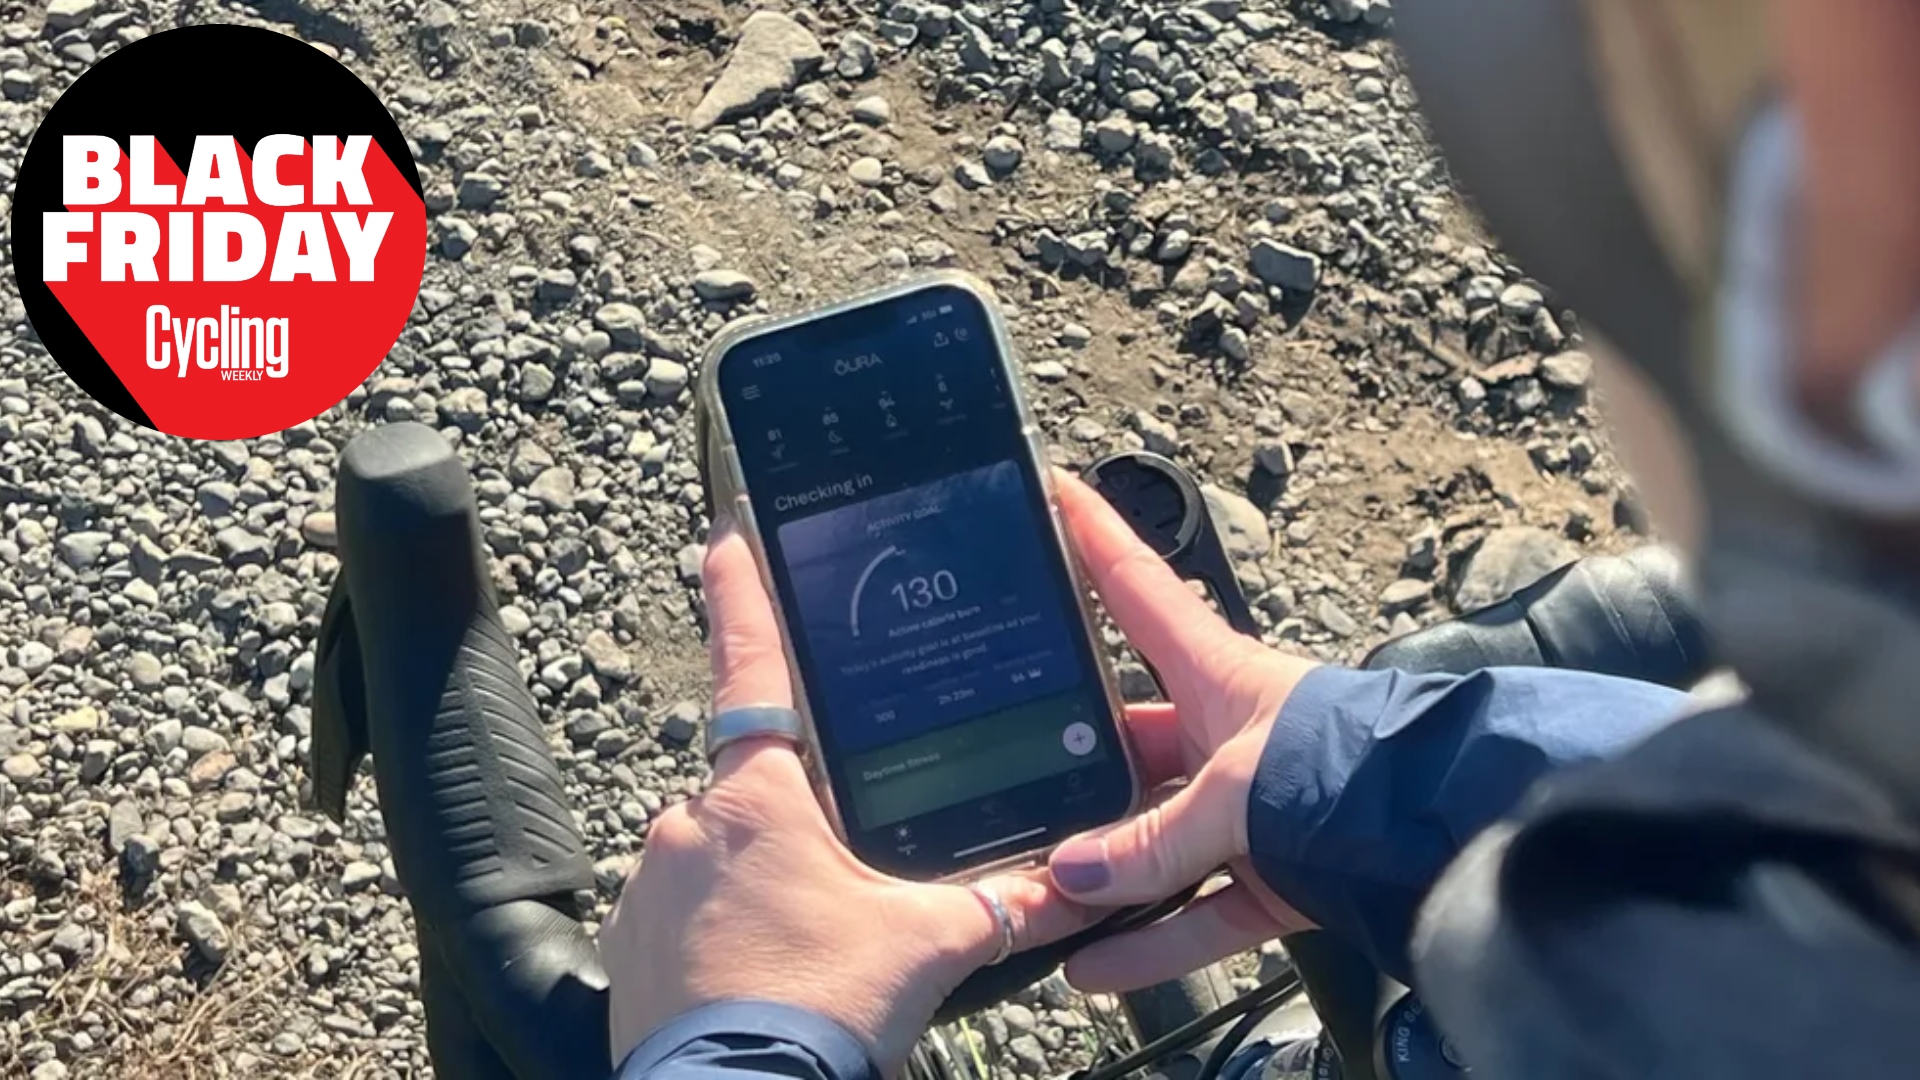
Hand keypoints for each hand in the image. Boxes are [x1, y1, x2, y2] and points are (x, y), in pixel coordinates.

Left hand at [599, 515, 1094, 1073]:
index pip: (750, 666)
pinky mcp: (632, 947)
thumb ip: (1000, 903)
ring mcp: (651, 886)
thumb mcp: (926, 945)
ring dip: (761, 882)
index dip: (742, 593)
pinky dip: (724, 932)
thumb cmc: (817, 1012)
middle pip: (753, 786)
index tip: (726, 534)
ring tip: (809, 950)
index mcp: (758, 798)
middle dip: (798, 819)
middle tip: (841, 884)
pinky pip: (684, 914)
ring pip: (719, 855)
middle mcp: (689, 825)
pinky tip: (767, 976)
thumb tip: (1069, 884)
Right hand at [1044, 472, 1320, 991]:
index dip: (1093, 536)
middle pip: (1128, 743)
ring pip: (1155, 842)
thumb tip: (1073, 875)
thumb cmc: (1354, 770)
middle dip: (1072, 769)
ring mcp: (1246, 808)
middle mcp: (1224, 731)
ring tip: (1035, 901)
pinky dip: (1151, 943)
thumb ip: (1155, 843)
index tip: (1051, 491)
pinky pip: (1196, 912)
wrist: (1449, 835)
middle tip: (1002, 780)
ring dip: (1103, 878)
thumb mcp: (1239, 793)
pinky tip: (1095, 968)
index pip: (1136, 588)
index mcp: (1216, 671)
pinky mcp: (1272, 875)